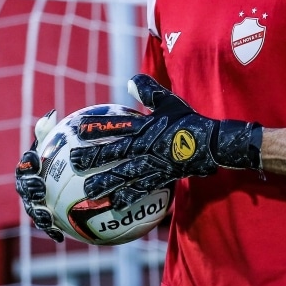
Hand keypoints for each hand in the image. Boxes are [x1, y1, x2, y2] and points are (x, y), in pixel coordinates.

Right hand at [14, 109, 63, 241]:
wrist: (71, 179)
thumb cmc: (63, 156)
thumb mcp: (60, 144)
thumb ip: (52, 132)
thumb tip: (51, 113)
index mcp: (30, 167)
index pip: (25, 165)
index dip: (28, 164)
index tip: (36, 162)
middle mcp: (28, 186)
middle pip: (24, 189)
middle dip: (30, 190)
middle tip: (40, 190)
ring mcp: (34, 203)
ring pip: (32, 210)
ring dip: (37, 214)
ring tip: (47, 218)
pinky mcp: (44, 219)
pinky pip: (46, 226)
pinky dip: (51, 231)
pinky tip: (60, 238)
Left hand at [70, 74, 262, 209]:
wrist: (213, 143)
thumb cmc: (189, 121)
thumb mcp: (169, 101)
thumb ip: (149, 92)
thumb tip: (130, 80)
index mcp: (146, 125)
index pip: (117, 124)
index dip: (97, 125)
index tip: (76, 127)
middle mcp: (147, 145)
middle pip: (116, 151)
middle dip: (93, 156)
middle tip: (72, 162)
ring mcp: (154, 163)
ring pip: (126, 174)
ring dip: (106, 182)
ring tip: (88, 190)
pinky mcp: (163, 177)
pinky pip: (143, 189)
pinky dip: (129, 197)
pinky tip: (114, 205)